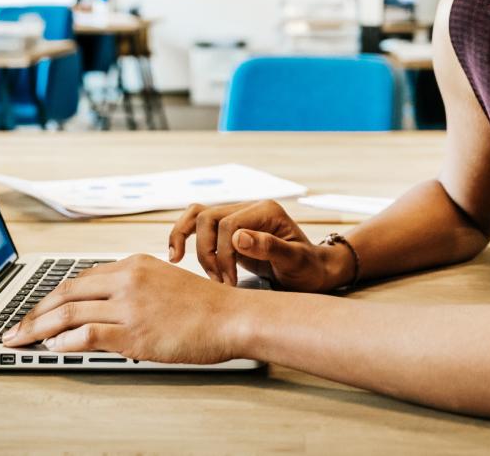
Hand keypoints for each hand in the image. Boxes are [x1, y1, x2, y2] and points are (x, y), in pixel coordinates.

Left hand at [1, 255, 245, 363]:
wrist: (231, 317)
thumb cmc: (204, 306)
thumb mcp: (163, 282)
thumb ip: (131, 290)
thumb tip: (101, 310)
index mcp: (133, 264)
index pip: (80, 279)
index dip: (52, 297)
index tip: (36, 310)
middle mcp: (127, 279)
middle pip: (66, 293)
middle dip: (34, 313)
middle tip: (15, 328)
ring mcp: (129, 305)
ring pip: (69, 314)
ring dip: (38, 329)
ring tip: (21, 341)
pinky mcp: (133, 332)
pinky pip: (86, 336)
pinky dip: (65, 343)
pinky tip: (53, 349)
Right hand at [168, 199, 349, 290]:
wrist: (314, 271)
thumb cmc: (308, 268)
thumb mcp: (296, 261)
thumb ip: (270, 247)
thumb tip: (238, 238)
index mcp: (266, 210)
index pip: (228, 225)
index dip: (223, 255)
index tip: (231, 282)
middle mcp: (249, 207)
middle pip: (208, 218)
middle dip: (208, 253)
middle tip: (221, 281)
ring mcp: (238, 216)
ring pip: (198, 216)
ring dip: (192, 244)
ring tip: (191, 267)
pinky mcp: (228, 229)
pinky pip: (197, 223)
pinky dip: (183, 235)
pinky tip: (176, 255)